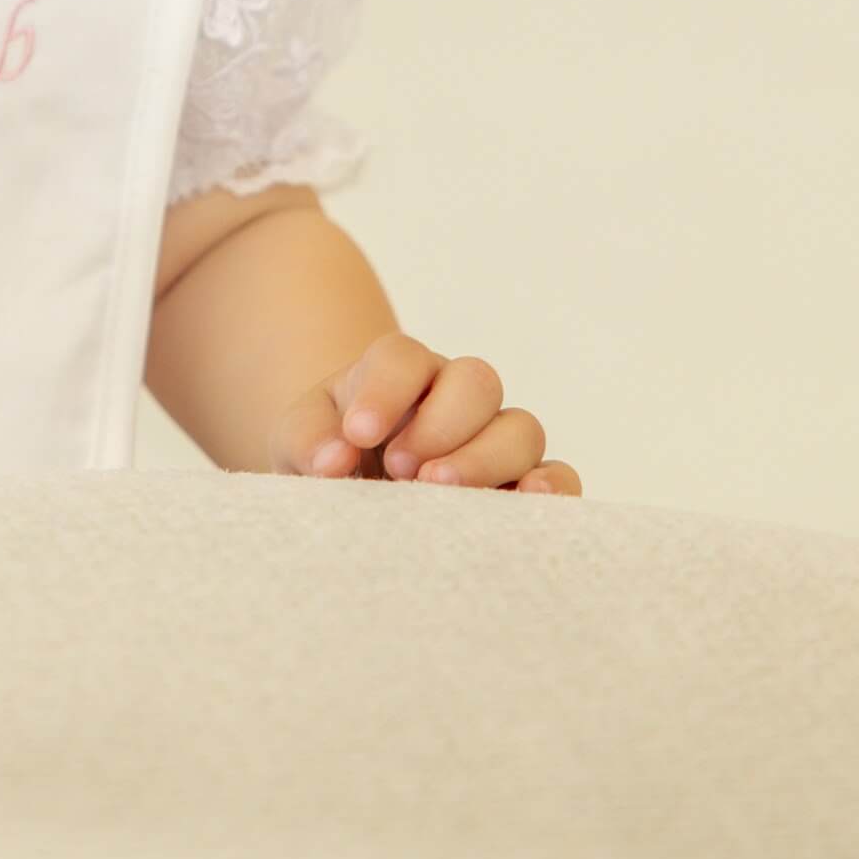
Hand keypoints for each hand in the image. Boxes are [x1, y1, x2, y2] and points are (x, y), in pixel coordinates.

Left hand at [270, 333, 582, 494]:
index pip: (403, 357)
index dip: (385, 389)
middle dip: (442, 422)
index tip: (356, 433)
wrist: (351, 501)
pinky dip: (551, 486)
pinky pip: (558, 475)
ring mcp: (495, 440)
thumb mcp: (300, 444)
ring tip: (438, 490)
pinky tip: (524, 501)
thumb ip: (308, 439)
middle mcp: (455, 398)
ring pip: (520, 428)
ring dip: (485, 457)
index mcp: (399, 374)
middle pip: (476, 381)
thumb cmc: (329, 460)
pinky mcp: (524, 485)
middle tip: (399, 467)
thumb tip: (333, 460)